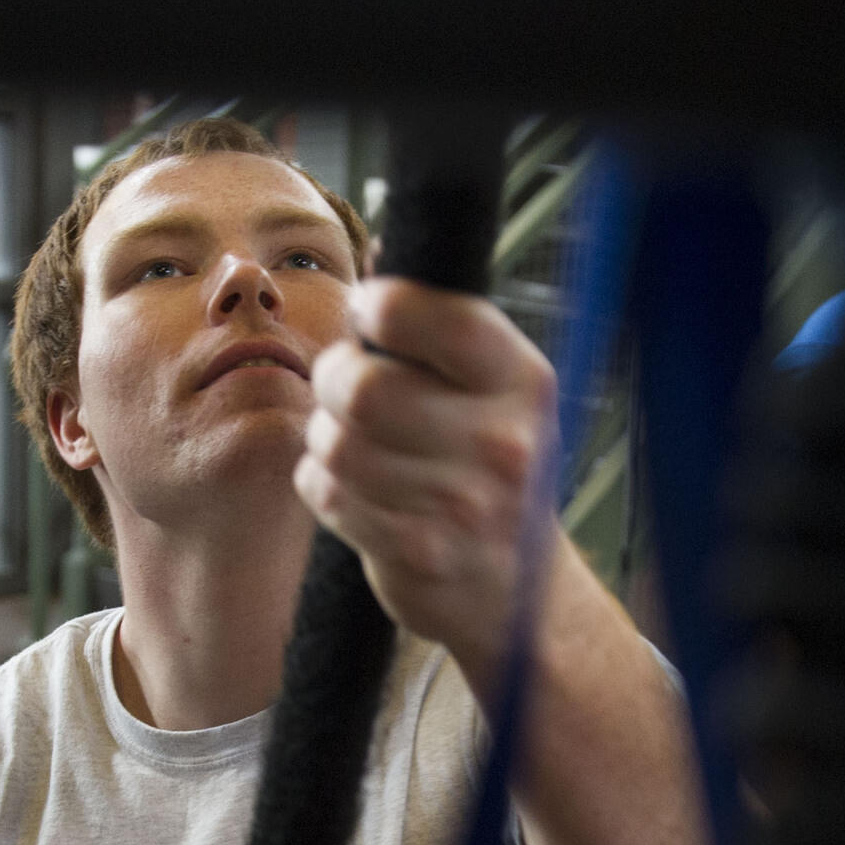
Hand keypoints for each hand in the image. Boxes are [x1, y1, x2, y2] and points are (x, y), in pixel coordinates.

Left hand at [293, 276, 555, 690]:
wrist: (515, 592)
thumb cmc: (486, 469)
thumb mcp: (493, 391)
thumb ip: (440, 329)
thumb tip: (380, 252)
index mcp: (523, 380)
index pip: (436, 315)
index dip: (380, 306)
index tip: (370, 317)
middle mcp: (503, 440)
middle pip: (363, 385)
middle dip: (334, 379)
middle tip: (343, 388)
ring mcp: (465, 504)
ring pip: (337, 442)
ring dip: (325, 438)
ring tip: (350, 444)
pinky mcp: (421, 553)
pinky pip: (327, 493)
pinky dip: (321, 484)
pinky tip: (352, 489)